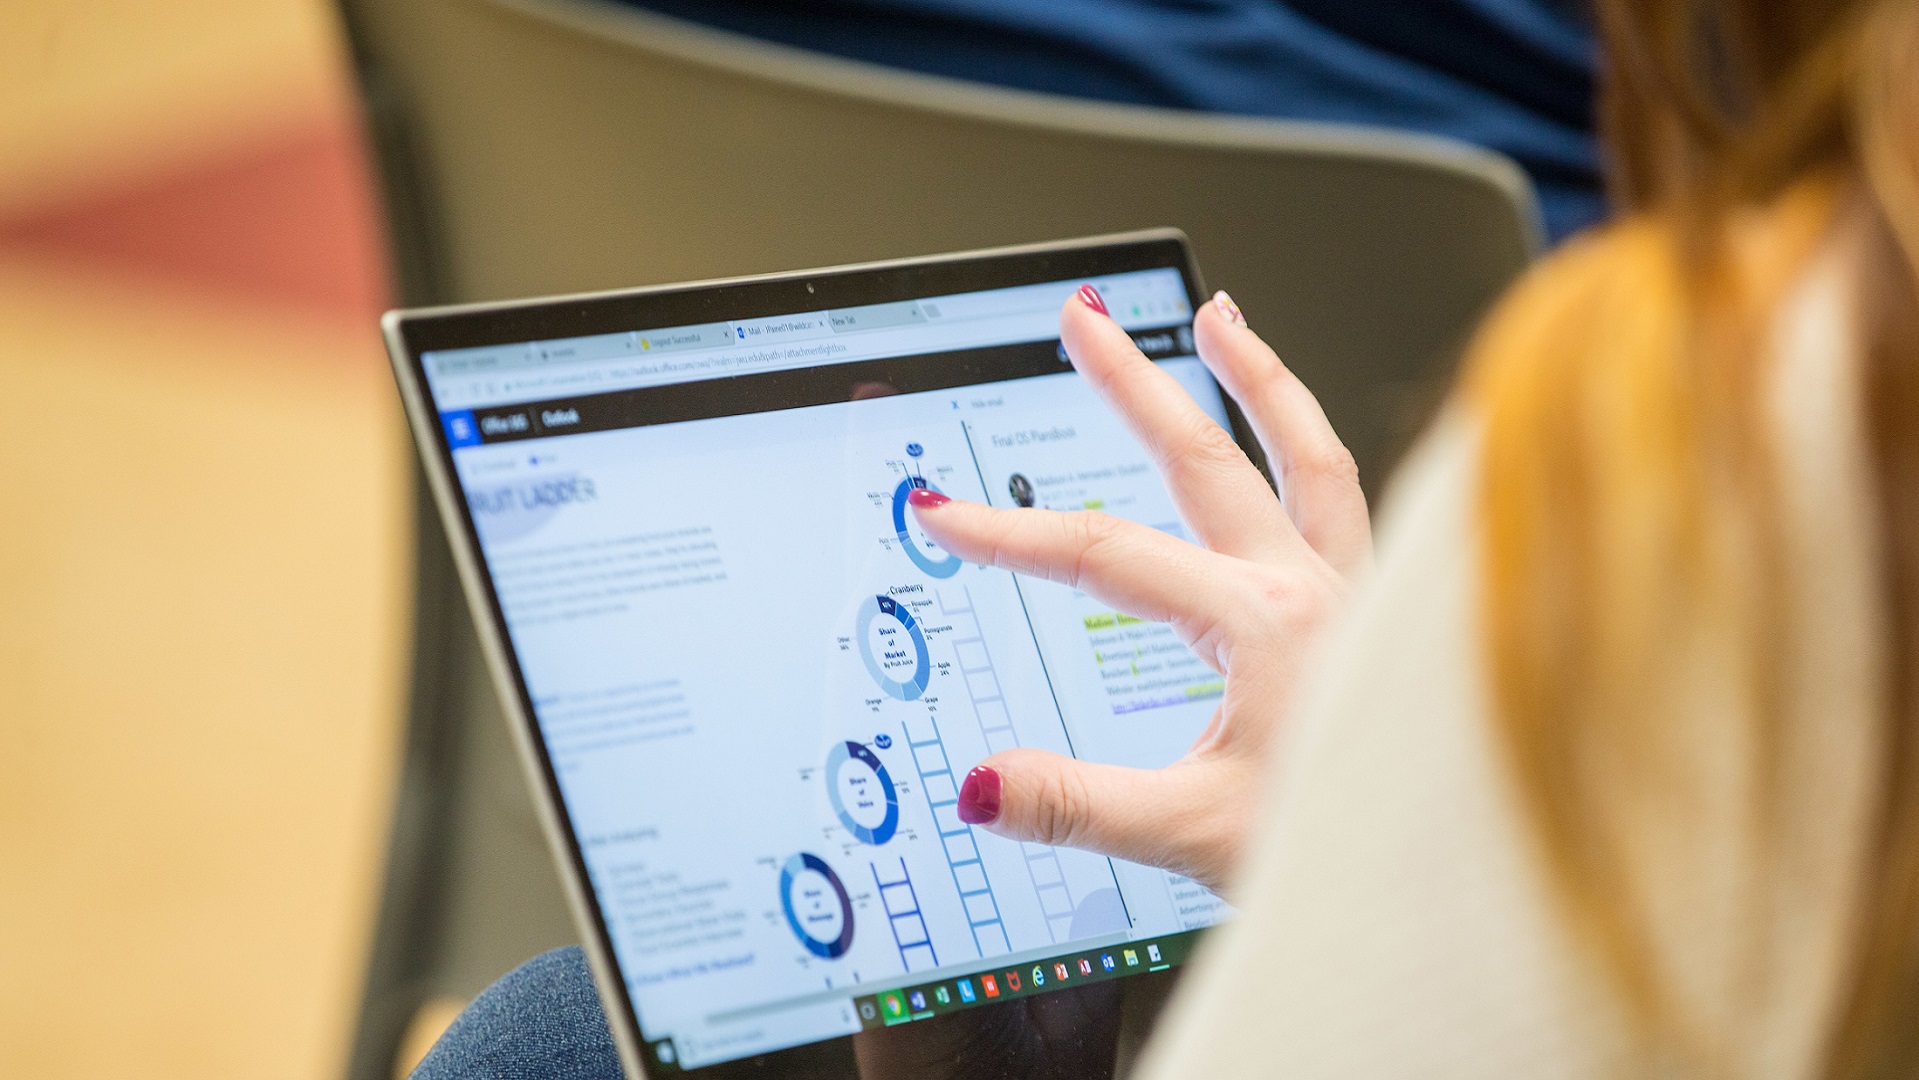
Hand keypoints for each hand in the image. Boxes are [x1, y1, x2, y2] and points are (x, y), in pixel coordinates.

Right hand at [908, 287, 1371, 894]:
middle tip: (1084, 318)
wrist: (1463, 873)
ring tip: (1218, 318)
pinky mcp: (1384, 614)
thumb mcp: (1195, 837)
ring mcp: (1358, 592)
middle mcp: (1314, 589)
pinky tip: (1307, 441)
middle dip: (1135, 378)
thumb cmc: (1352, 853)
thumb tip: (983, 781)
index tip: (946, 516)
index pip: (1107, 554)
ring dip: (1259, 379)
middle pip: (1206, 456)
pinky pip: (1357, 504)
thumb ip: (1078, 805)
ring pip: (1310, 454)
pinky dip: (1323, 449)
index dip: (1012, 533)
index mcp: (1262, 626)